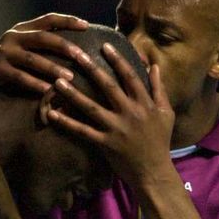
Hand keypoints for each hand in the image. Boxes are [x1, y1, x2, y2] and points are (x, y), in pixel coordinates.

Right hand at [0, 13, 89, 105]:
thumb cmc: (5, 69)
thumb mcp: (21, 51)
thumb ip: (39, 47)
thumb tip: (73, 48)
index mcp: (21, 29)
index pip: (48, 19)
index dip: (67, 21)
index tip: (86, 25)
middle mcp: (12, 36)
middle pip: (42, 37)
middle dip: (64, 46)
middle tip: (82, 57)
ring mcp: (3, 52)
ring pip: (33, 59)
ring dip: (53, 69)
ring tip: (70, 79)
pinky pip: (20, 77)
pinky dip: (35, 84)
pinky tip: (48, 91)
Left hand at [47, 43, 175, 187]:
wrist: (154, 172)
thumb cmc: (160, 141)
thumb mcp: (166, 113)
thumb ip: (159, 88)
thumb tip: (154, 66)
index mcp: (145, 104)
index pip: (130, 77)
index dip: (118, 60)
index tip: (105, 45)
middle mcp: (130, 113)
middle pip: (108, 87)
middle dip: (92, 69)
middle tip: (76, 54)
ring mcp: (117, 129)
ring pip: (91, 108)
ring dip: (73, 94)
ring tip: (57, 81)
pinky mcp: (105, 144)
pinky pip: (83, 131)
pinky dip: (67, 123)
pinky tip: (52, 114)